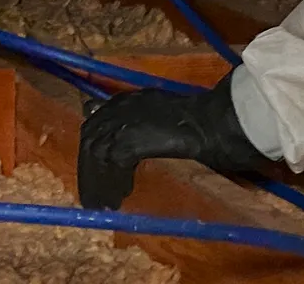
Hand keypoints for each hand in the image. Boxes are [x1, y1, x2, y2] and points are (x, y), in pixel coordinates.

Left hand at [77, 73, 268, 208]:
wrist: (213, 121)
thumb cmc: (198, 120)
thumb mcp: (159, 117)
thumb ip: (139, 125)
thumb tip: (120, 152)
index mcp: (126, 100)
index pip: (94, 125)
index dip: (91, 153)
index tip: (95, 174)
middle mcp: (120, 108)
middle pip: (89, 140)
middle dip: (89, 172)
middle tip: (94, 197)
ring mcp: (123, 123)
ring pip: (98, 155)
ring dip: (99, 182)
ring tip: (106, 204)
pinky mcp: (131, 141)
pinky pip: (113, 166)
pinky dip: (115, 182)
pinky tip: (123, 195)